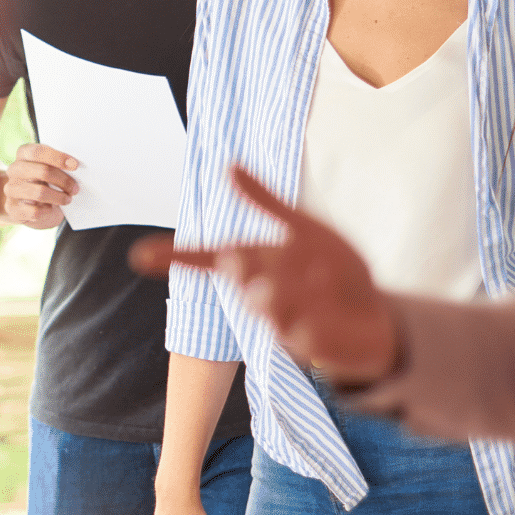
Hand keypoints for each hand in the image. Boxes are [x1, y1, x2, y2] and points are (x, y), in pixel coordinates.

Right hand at [1, 143, 78, 228]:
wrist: (28, 206)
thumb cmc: (42, 183)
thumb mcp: (48, 169)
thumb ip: (55, 165)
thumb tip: (73, 166)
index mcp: (23, 155)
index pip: (37, 152)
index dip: (57, 157)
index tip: (75, 165)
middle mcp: (14, 170)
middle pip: (42, 171)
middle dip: (63, 180)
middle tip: (75, 188)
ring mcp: (11, 190)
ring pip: (40, 193)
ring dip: (59, 197)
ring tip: (67, 199)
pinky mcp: (13, 209)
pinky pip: (35, 211)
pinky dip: (47, 211)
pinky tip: (50, 208)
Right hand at [130, 165, 397, 383]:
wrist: (375, 317)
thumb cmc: (332, 272)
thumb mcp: (304, 229)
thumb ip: (265, 201)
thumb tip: (228, 163)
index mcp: (255, 264)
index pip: (206, 259)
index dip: (173, 257)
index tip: (139, 256)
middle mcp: (261, 294)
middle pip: (240, 278)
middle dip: (239, 268)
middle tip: (234, 258)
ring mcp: (284, 323)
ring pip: (268, 308)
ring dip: (275, 294)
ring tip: (284, 283)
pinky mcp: (312, 350)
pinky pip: (304, 338)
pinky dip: (313, 323)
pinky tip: (321, 314)